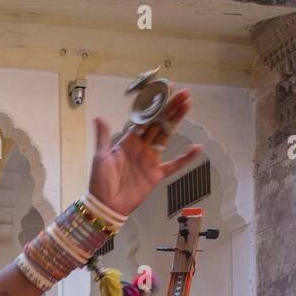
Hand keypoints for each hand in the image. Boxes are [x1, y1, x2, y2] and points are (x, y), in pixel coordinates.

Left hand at [88, 89, 202, 216]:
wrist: (106, 206)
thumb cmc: (100, 182)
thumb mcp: (100, 157)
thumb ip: (103, 137)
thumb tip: (98, 117)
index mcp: (128, 140)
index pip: (144, 118)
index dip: (154, 104)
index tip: (164, 90)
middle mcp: (141, 147)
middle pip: (158, 122)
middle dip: (170, 108)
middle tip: (184, 93)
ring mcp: (150, 159)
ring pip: (167, 136)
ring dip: (177, 121)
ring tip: (187, 106)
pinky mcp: (156, 175)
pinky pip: (174, 165)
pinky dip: (185, 158)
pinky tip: (197, 149)